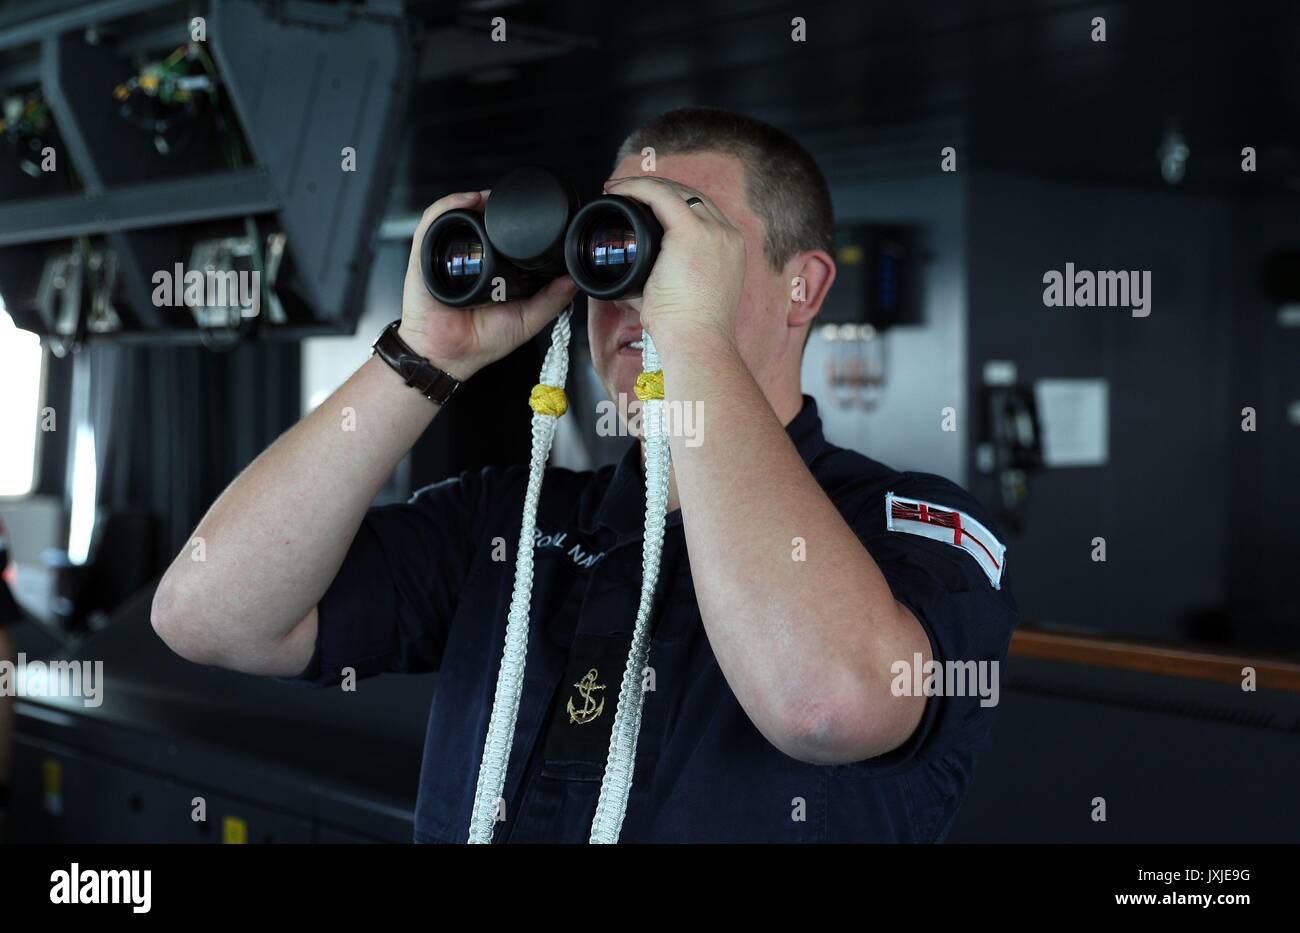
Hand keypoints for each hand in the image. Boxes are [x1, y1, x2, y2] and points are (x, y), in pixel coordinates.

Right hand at [399, 190, 577, 379]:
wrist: (447, 356)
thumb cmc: (479, 341)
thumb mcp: (526, 319)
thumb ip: (551, 300)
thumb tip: (574, 278)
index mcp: (492, 267)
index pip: (504, 232)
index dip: (518, 219)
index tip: (537, 212)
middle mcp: (468, 256)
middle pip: (481, 217)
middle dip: (498, 203)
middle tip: (518, 200)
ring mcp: (446, 253)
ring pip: (459, 213)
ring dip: (478, 199)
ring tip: (496, 196)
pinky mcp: (424, 254)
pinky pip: (433, 221)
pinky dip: (450, 205)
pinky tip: (470, 201)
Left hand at [602, 176, 745, 350]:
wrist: (698, 343)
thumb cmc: (688, 332)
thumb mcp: (680, 298)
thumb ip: (661, 282)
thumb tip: (627, 284)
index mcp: (729, 249)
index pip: (701, 212)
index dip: (670, 204)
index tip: (644, 207)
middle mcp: (726, 235)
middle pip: (690, 197)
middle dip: (657, 191)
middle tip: (626, 194)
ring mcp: (712, 231)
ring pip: (675, 191)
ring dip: (644, 186)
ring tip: (617, 190)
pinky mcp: (691, 232)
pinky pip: (659, 195)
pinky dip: (636, 188)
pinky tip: (617, 190)